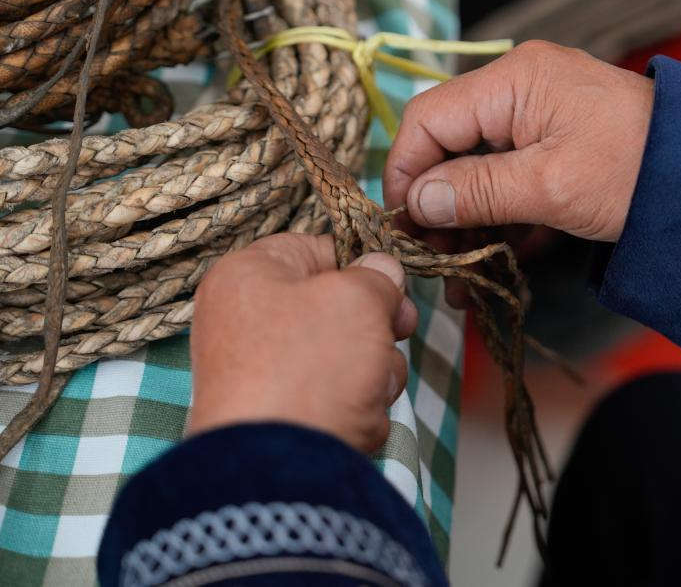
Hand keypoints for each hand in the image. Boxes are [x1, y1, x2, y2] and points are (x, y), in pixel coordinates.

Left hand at [188, 234, 417, 452]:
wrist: (278, 468)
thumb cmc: (308, 367)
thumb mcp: (357, 298)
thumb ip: (377, 275)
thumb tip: (382, 269)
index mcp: (247, 276)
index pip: (315, 248)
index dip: (362, 264)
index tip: (394, 285)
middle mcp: (246, 321)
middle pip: (334, 306)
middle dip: (375, 325)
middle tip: (397, 332)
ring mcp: (264, 373)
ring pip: (344, 353)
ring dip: (373, 368)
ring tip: (368, 387)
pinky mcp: (282, 417)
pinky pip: (334, 395)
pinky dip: (354, 404)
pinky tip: (354, 418)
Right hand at [384, 40, 654, 242]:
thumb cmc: (638, 170)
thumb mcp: (550, 186)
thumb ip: (478, 190)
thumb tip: (419, 202)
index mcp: (512, 82)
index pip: (428, 120)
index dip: (404, 172)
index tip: (401, 226)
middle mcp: (519, 89)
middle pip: (450, 146)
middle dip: (438, 207)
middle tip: (434, 264)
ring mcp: (539, 116)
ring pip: (477, 168)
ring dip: (467, 222)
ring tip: (462, 281)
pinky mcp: (556, 143)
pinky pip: (509, 177)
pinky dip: (500, 218)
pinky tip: (493, 262)